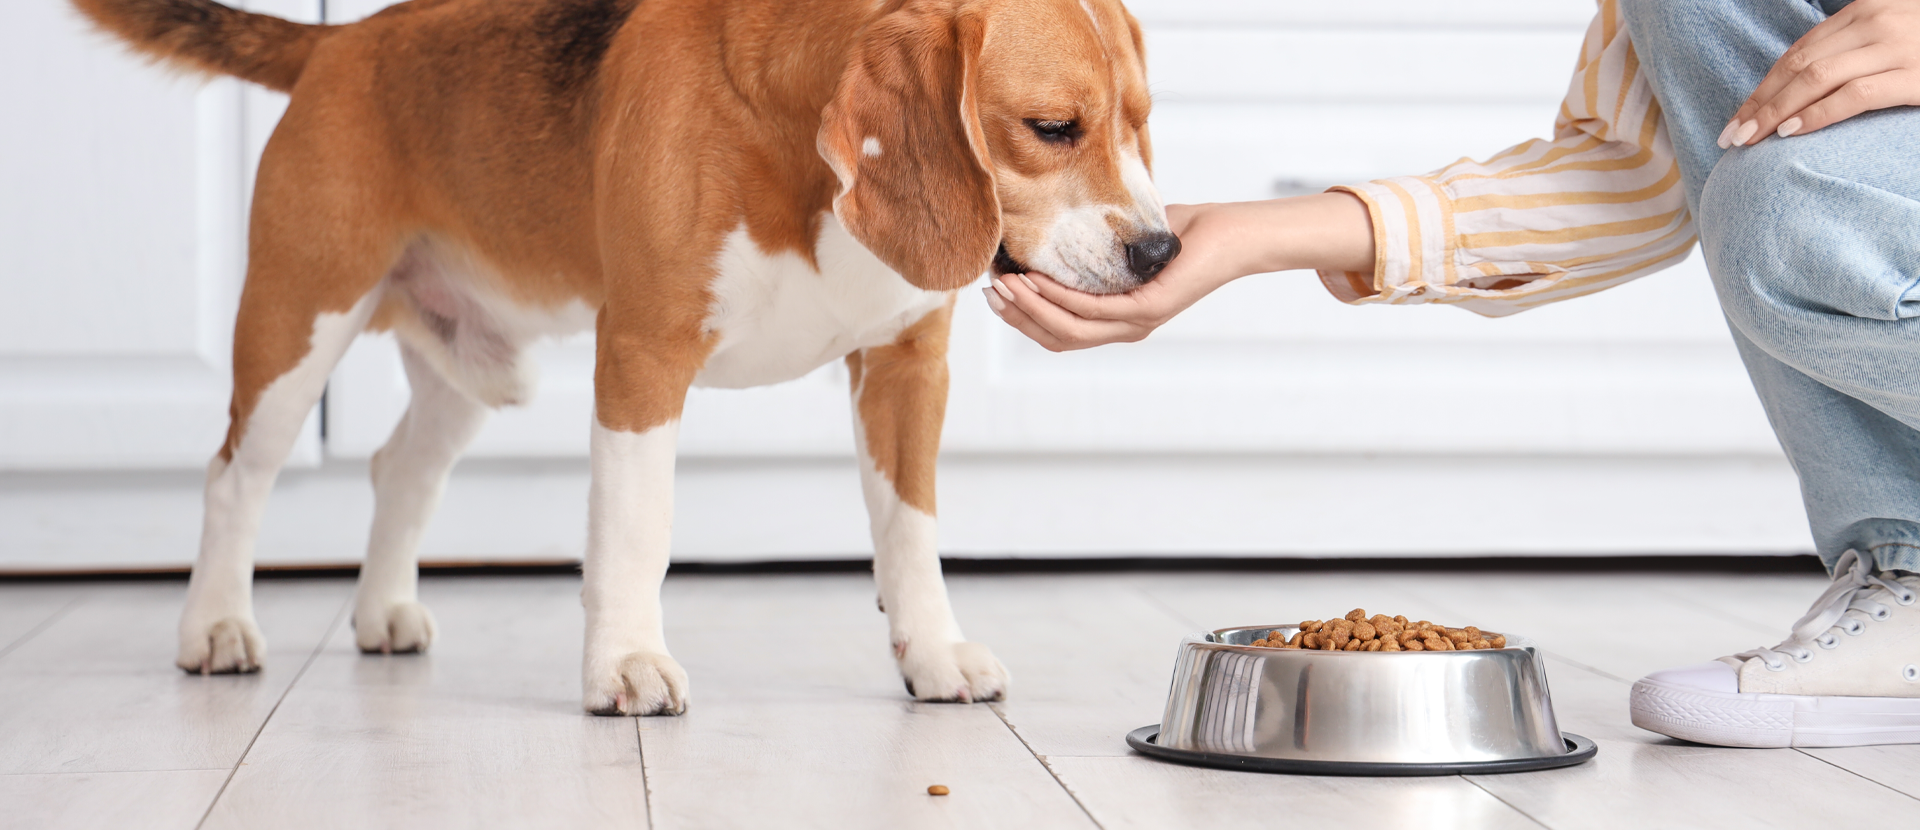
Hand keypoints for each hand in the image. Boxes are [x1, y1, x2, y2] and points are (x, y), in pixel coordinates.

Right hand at [982, 204, 1224, 351]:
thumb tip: (1052, 228)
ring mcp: (1137, 323)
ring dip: (1032, 307)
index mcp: (1117, 320)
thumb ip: (1092, 248)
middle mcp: (1125, 329)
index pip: (1059, 334)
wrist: (1228, 234)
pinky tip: (1039, 279)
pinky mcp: (1149, 308)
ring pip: (1071, 329)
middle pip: (1058, 338)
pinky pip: (1094, 309)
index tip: (995, 293)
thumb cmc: (1182, 234)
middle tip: (991, 290)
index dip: (1023, 320)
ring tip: (1006, 284)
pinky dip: (1060, 296)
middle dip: (1018, 317)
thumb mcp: (1124, 242)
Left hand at [1722, 0, 1919, 146]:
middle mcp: (1878, 21)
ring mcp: (1898, 46)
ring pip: (1817, 78)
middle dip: (1760, 103)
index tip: (1738, 115)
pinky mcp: (1916, 75)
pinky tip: (1792, 132)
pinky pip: (1855, 95)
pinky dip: (1818, 114)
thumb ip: (1853, 48)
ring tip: (1750, 140)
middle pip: (1799, 65)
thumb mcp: (1891, 34)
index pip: (1799, 50)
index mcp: (1867, 8)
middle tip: (1732, 135)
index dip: (1764, 86)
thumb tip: (1802, 85)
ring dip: (1775, 112)